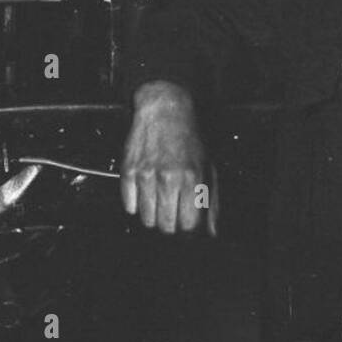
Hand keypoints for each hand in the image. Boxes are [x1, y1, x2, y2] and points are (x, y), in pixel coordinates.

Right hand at [121, 81, 216, 234]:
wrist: (165, 109)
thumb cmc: (189, 138)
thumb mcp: (209, 167)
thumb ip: (212, 202)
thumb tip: (213, 231)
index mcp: (192, 179)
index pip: (188, 226)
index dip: (188, 230)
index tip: (187, 224)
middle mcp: (169, 178)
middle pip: (166, 227)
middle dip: (171, 225)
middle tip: (174, 212)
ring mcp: (147, 175)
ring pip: (147, 219)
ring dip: (154, 216)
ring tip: (160, 200)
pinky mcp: (129, 171)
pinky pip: (129, 206)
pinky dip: (136, 205)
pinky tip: (146, 191)